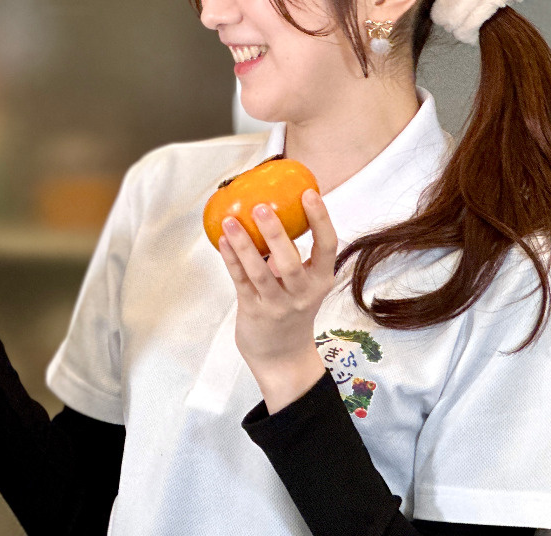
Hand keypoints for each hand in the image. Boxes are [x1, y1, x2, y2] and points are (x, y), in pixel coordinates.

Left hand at [218, 188, 336, 413]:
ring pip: (260, 273)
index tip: (310, 194)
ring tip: (231, 220)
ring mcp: (277, 305)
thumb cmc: (292, 308)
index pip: (328, 247)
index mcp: (321, 280)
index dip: (320, 220)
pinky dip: (231, 259)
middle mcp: (302, 294)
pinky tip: (222, 240)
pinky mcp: (254, 311)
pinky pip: (240, 281)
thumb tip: (277, 205)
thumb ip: (294, 253)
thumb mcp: (304, 283)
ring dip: (244, 245)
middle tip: (262, 207)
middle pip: (291, 263)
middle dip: (276, 235)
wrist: (282, 356)